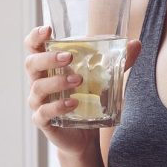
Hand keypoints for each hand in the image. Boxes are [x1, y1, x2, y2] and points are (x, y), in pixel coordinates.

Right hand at [24, 25, 140, 155]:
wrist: (85, 136)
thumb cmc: (88, 100)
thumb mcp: (103, 79)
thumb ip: (117, 62)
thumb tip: (135, 43)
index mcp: (48, 67)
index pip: (33, 47)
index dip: (35, 37)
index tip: (47, 30)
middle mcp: (39, 82)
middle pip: (31, 63)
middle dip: (48, 58)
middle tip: (68, 57)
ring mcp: (38, 102)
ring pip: (38, 88)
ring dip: (57, 82)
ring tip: (78, 80)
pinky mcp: (43, 121)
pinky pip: (44, 112)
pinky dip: (58, 107)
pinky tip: (73, 103)